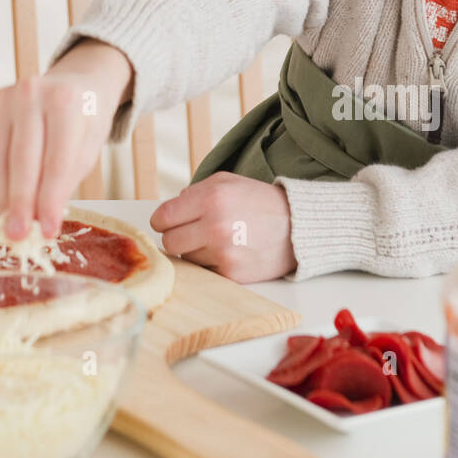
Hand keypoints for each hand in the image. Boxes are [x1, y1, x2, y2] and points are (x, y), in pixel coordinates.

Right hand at [0, 38, 132, 239]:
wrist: (76, 81)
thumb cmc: (85, 118)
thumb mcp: (88, 148)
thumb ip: (64, 180)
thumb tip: (41, 220)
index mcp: (65, 101)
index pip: (56, 160)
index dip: (50, 199)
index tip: (48, 230)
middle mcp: (32, 93)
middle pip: (23, 158)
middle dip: (21, 202)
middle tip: (18, 234)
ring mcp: (7, 97)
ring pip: (1, 156)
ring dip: (4, 195)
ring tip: (10, 224)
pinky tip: (4, 200)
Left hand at [150, 173, 295, 280]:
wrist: (296, 226)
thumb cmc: (258, 201)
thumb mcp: (225, 182)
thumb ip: (192, 193)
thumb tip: (167, 212)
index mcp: (210, 198)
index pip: (162, 218)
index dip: (163, 220)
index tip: (169, 222)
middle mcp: (215, 226)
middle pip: (169, 242)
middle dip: (177, 237)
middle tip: (193, 232)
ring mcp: (224, 253)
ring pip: (187, 258)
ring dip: (196, 251)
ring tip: (218, 240)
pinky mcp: (232, 275)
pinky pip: (204, 272)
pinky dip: (211, 264)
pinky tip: (228, 252)